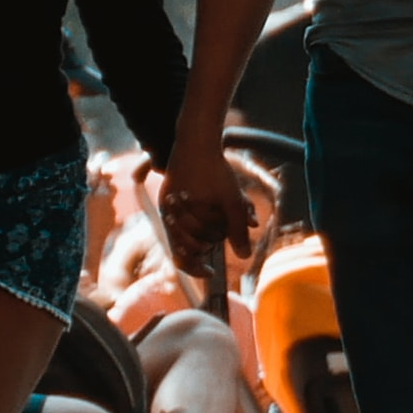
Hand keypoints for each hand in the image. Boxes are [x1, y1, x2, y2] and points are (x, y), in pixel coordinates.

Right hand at [155, 138, 256, 284]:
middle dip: (212, 241)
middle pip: (191, 245)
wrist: (197, 140)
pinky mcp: (175, 197)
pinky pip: (190, 217)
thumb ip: (237, 229)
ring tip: (233, 213)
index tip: (213, 272)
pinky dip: (209, 218)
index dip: (197, 269)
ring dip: (214, 228)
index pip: (181, 258)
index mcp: (175, 220)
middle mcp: (168, 216)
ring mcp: (171, 207)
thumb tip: (244, 257)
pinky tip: (227, 210)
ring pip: (193, 231)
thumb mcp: (231, 201)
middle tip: (230, 226)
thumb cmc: (213, 170)